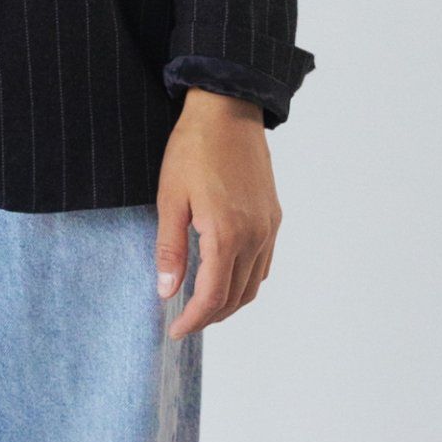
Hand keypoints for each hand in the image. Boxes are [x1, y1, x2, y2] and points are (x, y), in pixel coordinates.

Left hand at [156, 89, 281, 338]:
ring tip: (203, 307)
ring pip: (254, 285)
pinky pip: (264, 264)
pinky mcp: (274, 217)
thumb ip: (170, 250)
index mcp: (226, 234)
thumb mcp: (170, 200)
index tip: (174, 330)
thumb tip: (167, 292)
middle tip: (184, 322)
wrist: (228, 111)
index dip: (193, 320)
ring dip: (229, 303)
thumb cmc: (193, 150)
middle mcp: (255, 235)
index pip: (212, 297)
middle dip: (209, 317)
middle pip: (236, 297)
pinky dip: (246, 282)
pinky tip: (225, 279)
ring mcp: (268, 227)